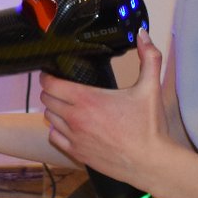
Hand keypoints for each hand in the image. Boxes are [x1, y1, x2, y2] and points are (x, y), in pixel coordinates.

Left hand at [39, 32, 175, 188]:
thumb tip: (143, 34)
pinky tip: (68, 126)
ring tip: (65, 105)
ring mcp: (74, 137)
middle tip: (60, 88)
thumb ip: (148, 58)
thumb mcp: (150, 88)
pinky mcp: (76, 153)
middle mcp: (75, 119)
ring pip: (49, 118)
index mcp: (88, 100)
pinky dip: (57, 130)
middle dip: (51, 91)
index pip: (51, 84)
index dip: (48, 76)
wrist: (150, 162)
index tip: (52, 73)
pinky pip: (54, 137)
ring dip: (54, 110)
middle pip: (47, 100)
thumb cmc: (149, 127)